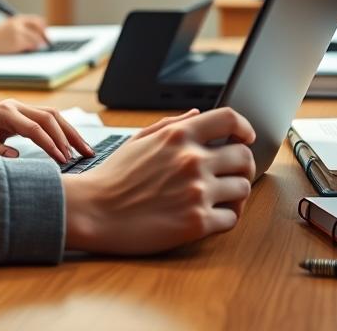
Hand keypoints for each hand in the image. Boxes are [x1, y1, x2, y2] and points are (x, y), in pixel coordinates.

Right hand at [0, 15, 48, 54]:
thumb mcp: (9, 27)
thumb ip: (22, 28)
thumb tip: (40, 36)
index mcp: (17, 18)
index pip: (37, 21)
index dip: (43, 28)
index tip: (45, 34)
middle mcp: (19, 24)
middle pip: (39, 29)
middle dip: (44, 37)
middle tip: (45, 43)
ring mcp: (18, 33)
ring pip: (36, 39)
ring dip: (35, 45)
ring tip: (27, 47)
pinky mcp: (17, 43)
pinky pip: (29, 46)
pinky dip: (29, 49)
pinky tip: (20, 49)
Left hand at [0, 100, 93, 163]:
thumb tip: (16, 156)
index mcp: (3, 113)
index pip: (35, 128)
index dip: (51, 144)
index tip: (64, 160)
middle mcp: (14, 107)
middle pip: (50, 117)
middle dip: (69, 137)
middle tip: (85, 156)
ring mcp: (19, 109)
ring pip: (53, 116)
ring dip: (70, 132)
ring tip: (87, 150)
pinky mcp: (22, 115)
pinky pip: (47, 120)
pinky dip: (63, 131)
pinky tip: (73, 145)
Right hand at [61, 108, 256, 254]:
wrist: (92, 211)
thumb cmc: (112, 177)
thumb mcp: (138, 140)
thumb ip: (172, 124)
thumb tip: (198, 113)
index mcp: (178, 136)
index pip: (230, 119)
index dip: (244, 128)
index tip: (244, 137)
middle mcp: (192, 160)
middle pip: (244, 156)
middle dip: (241, 166)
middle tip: (231, 175)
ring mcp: (197, 192)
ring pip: (243, 188)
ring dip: (235, 194)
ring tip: (219, 198)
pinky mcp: (197, 223)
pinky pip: (232, 218)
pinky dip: (224, 218)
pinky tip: (209, 216)